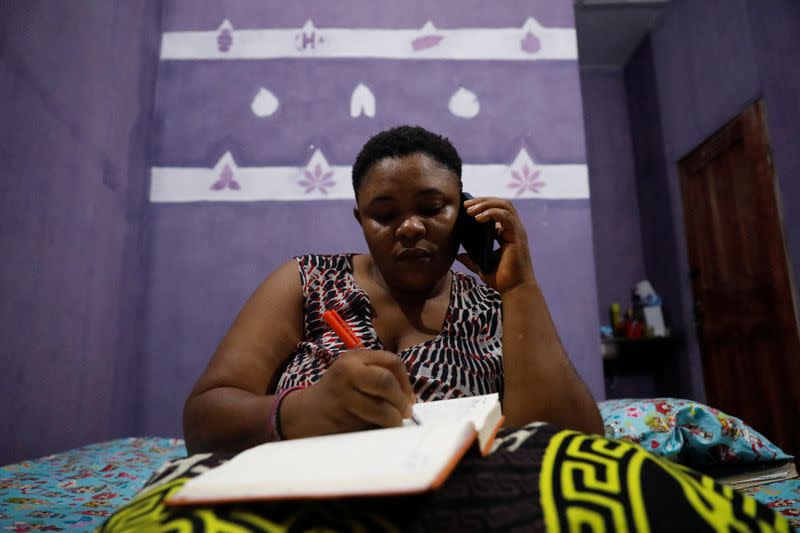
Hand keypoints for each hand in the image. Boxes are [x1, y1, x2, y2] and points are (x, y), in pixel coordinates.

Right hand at [281, 349, 414, 438]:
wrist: (301, 414)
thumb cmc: (336, 395)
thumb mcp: (354, 375)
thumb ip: (379, 378)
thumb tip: (410, 399)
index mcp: (355, 357)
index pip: (392, 362)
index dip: (406, 382)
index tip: (409, 398)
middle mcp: (347, 370)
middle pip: (386, 381)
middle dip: (401, 400)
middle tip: (405, 413)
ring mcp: (341, 393)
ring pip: (380, 406)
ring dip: (393, 419)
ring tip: (394, 424)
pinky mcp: (339, 415)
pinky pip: (369, 423)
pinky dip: (380, 428)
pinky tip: (378, 429)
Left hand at [457, 197, 536, 293]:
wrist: (514, 290)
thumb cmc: (501, 280)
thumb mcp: (481, 266)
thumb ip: (471, 259)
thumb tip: (458, 255)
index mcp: (506, 233)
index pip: (497, 210)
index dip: (482, 205)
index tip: (465, 208)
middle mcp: (513, 229)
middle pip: (501, 203)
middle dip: (482, 200)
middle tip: (465, 205)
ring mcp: (517, 231)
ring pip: (504, 206)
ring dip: (485, 204)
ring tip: (470, 210)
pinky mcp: (517, 236)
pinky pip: (506, 216)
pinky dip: (491, 213)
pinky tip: (478, 218)